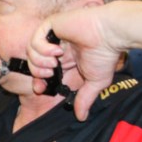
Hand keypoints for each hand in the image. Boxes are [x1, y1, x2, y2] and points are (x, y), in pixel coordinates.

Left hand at [25, 2, 122, 120]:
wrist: (110, 35)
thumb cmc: (105, 55)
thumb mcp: (94, 82)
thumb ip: (85, 98)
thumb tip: (81, 117)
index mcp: (65, 59)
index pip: (42, 71)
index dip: (38, 81)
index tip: (41, 89)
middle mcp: (57, 46)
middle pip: (33, 62)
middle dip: (37, 73)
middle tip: (50, 74)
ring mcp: (54, 35)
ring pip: (31, 51)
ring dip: (40, 61)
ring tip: (55, 62)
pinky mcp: (52, 24)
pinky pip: (35, 39)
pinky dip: (42, 48)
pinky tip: (57, 50)